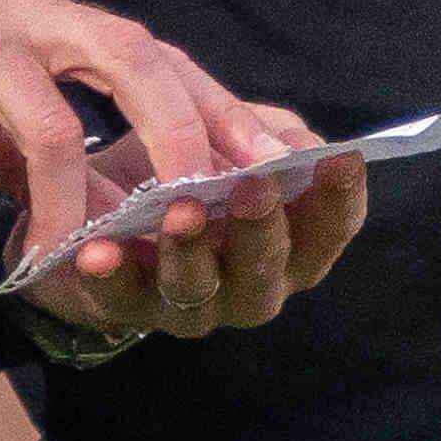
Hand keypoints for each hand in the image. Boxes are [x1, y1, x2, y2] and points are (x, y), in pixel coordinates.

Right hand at [0, 0, 279, 258]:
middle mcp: (16, 13)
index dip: (215, 104)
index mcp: (43, 17)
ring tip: (44, 246)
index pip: (154, 53)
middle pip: (129, 57)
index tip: (269, 157)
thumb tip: (98, 207)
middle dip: (179, 134)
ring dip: (57, 199)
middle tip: (198, 203)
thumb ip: (34, 141)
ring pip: (45, 118)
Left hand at [16, 108, 372, 340]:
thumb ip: (270, 134)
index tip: (340, 160)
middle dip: (262, 227)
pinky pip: (118, 299)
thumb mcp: (233, 133)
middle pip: (268, 269)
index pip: (329, 230)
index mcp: (288, 243)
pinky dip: (111, 276)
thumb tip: (299, 147)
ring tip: (180, 212)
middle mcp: (248, 285)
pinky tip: (99, 252)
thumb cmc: (189, 163)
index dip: (340, 199)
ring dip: (190, 250)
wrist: (102, 192)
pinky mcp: (125, 307)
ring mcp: (188, 304)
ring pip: (196, 288)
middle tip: (254, 187)